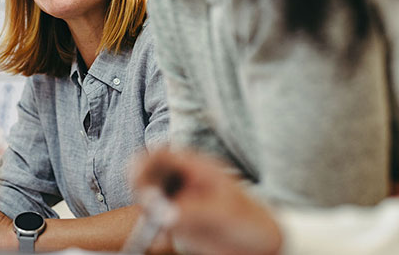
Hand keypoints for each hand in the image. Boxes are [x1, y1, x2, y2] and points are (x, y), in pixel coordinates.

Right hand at [132, 149, 281, 254]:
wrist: (261, 244)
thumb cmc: (250, 220)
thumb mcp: (225, 212)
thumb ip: (194, 211)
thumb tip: (164, 214)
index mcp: (196, 166)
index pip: (162, 154)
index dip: (145, 161)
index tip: (137, 176)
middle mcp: (182, 181)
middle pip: (148, 174)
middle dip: (141, 187)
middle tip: (149, 205)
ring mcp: (177, 200)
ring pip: (147, 197)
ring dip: (146, 210)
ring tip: (159, 227)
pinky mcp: (175, 220)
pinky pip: (154, 221)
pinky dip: (151, 229)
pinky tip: (160, 240)